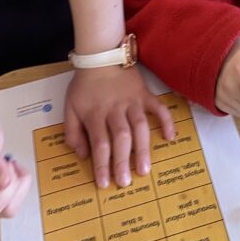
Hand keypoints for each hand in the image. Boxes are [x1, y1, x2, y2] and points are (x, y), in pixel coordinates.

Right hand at [0, 104, 30, 217]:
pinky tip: (7, 167)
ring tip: (7, 163)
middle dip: (15, 185)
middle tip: (7, 162)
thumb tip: (4, 183)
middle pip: (5, 209)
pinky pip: (11, 199)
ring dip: (18, 184)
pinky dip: (17, 183)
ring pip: (11, 206)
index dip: (7, 187)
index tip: (5, 163)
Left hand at [63, 67, 175, 188]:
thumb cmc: (84, 85)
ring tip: (145, 169)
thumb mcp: (69, 108)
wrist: (100, 55)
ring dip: (143, 148)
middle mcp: (114, 109)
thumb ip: (72, 133)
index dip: (102, 165)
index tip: (104, 184)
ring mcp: (132, 101)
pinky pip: (158, 107)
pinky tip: (170, 137)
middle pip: (120, 138)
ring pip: (139, 126)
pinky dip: (166, 121)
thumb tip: (83, 156)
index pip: (99, 144)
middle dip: (123, 161)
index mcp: (95, 114)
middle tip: (126, 182)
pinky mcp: (144, 94)